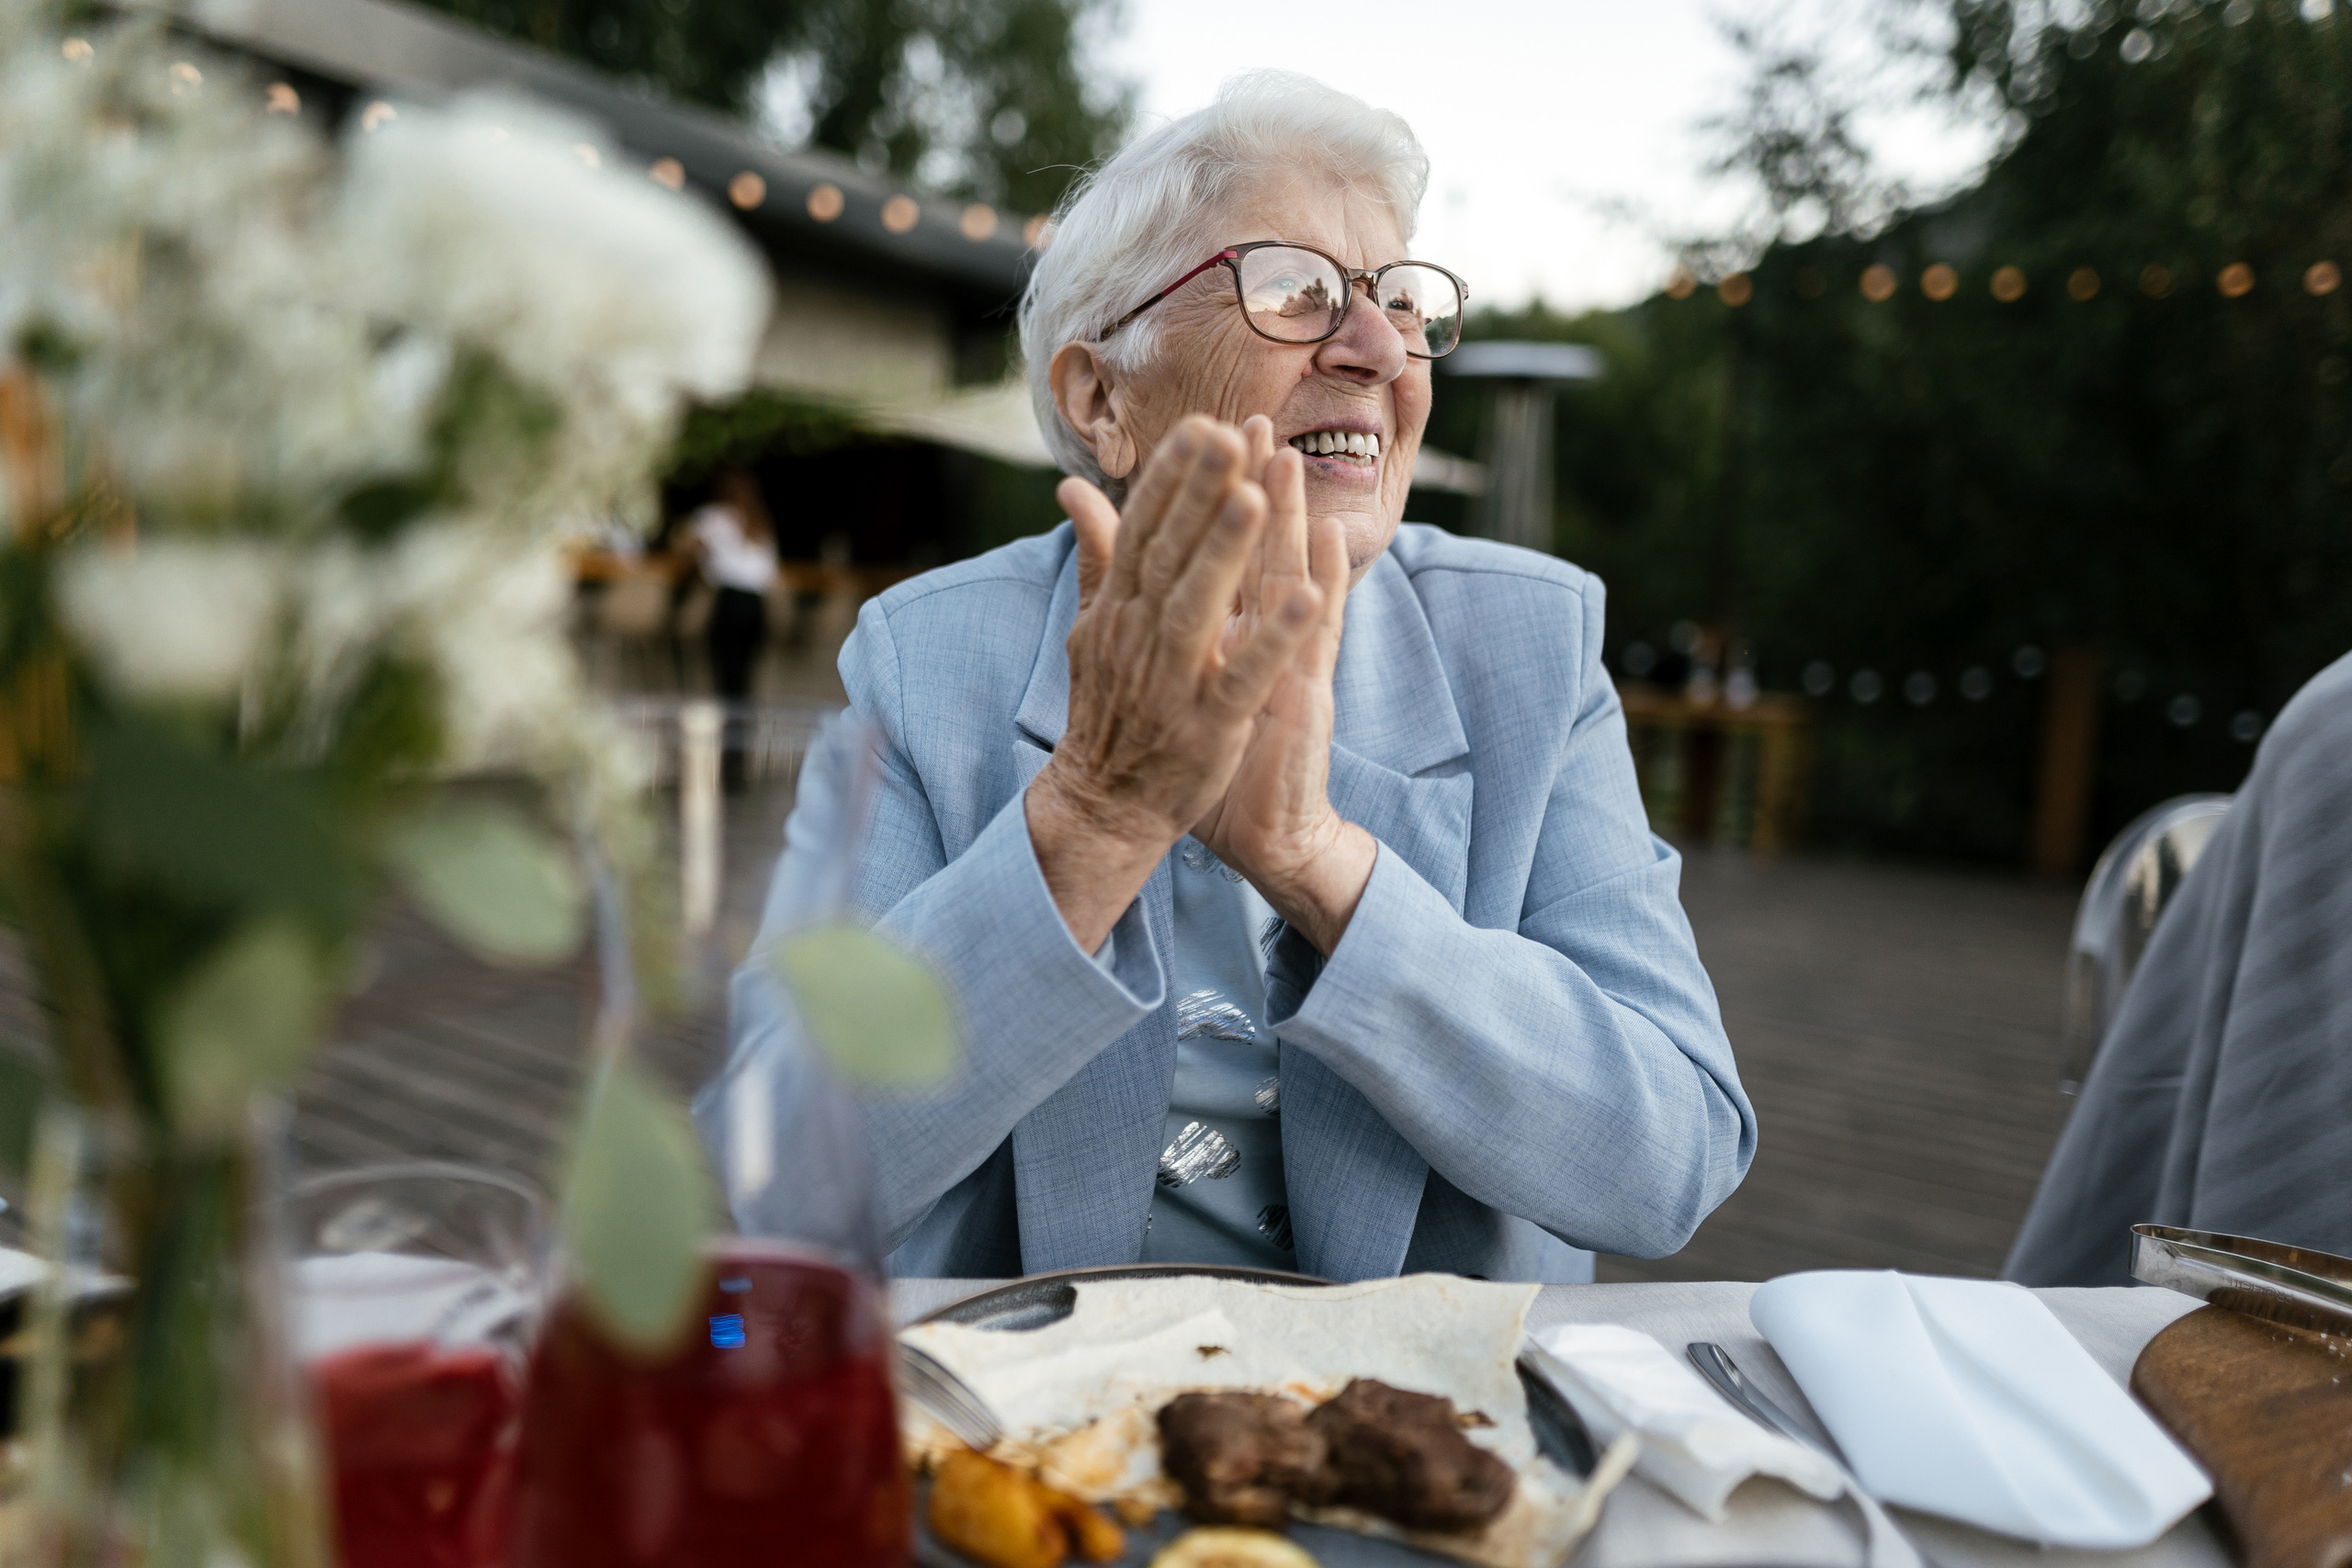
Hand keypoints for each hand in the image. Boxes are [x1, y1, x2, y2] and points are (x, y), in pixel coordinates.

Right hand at [1025, 416, 1326, 952]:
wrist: (1103, 805)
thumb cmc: (1109, 709)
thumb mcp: (1093, 627)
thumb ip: (1097, 556)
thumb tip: (1072, 489)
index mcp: (1118, 609)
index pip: (1143, 530)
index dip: (1171, 478)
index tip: (1201, 425)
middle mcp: (1139, 637)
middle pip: (1169, 554)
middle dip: (1199, 493)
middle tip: (1229, 433)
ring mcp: (1172, 682)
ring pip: (1199, 606)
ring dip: (1226, 552)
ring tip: (1257, 496)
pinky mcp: (1207, 727)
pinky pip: (1243, 677)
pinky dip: (1272, 639)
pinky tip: (1307, 599)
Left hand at [1191, 419, 1377, 954]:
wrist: (1266, 834)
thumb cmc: (1218, 760)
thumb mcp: (1184, 688)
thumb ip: (1161, 629)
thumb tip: (1123, 595)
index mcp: (1232, 635)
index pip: (1221, 554)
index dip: (1212, 499)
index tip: (1204, 435)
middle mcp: (1266, 641)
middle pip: (1261, 552)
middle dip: (1255, 487)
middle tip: (1252, 423)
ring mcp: (1291, 665)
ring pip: (1293, 581)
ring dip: (1293, 522)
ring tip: (1288, 462)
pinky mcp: (1306, 699)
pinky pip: (1315, 640)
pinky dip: (1322, 593)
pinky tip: (1328, 549)